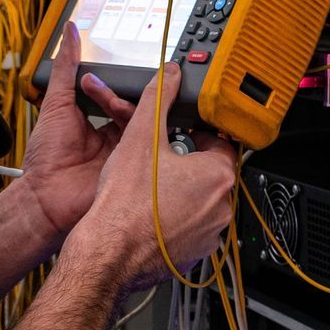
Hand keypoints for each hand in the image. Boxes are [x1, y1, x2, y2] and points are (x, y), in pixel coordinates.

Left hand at [0, 22, 135, 249]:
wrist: (47, 198)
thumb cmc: (46, 157)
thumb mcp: (57, 103)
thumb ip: (67, 68)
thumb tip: (71, 32)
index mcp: (97, 119)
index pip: (117, 91)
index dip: (116, 80)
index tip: (112, 67)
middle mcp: (116, 134)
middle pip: (136, 103)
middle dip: (131, 91)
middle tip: (120, 83)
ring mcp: (128, 149)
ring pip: (144, 119)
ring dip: (132, 108)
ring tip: (115, 104)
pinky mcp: (138, 163)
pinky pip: (150, 140)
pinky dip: (147, 128)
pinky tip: (140, 119)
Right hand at [69, 64, 237, 291]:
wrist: (108, 252)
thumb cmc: (125, 203)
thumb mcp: (141, 137)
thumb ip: (158, 99)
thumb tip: (169, 75)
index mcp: (217, 175)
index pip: (221, 144)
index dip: (198, 136)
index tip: (181, 135)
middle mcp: (220, 207)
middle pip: (211, 174)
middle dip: (188, 165)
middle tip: (161, 162)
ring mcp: (209, 234)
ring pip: (201, 203)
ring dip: (183, 193)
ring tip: (153, 189)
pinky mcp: (194, 255)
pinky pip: (191, 229)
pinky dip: (176, 221)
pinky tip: (151, 215)